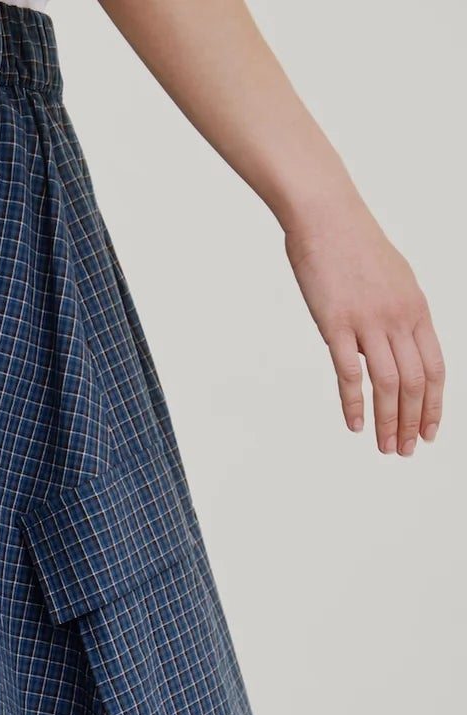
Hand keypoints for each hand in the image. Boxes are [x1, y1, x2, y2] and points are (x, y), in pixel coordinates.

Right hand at [283, 199, 444, 454]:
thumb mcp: (395, 280)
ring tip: (386, 447)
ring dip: (388, 422)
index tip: (429, 433)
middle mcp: (399, 318)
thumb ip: (401, 315)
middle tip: (405, 451)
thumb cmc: (355, 246)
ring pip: (388, 384)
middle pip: (414, 383)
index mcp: (416, 309)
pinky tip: (355, 425)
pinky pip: (350, 374)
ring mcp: (368, 322)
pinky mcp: (337, 325)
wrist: (327, 217)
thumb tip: (402, 344)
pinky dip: (354, 404)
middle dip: (413, 423)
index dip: (434, 405)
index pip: (434, 368)